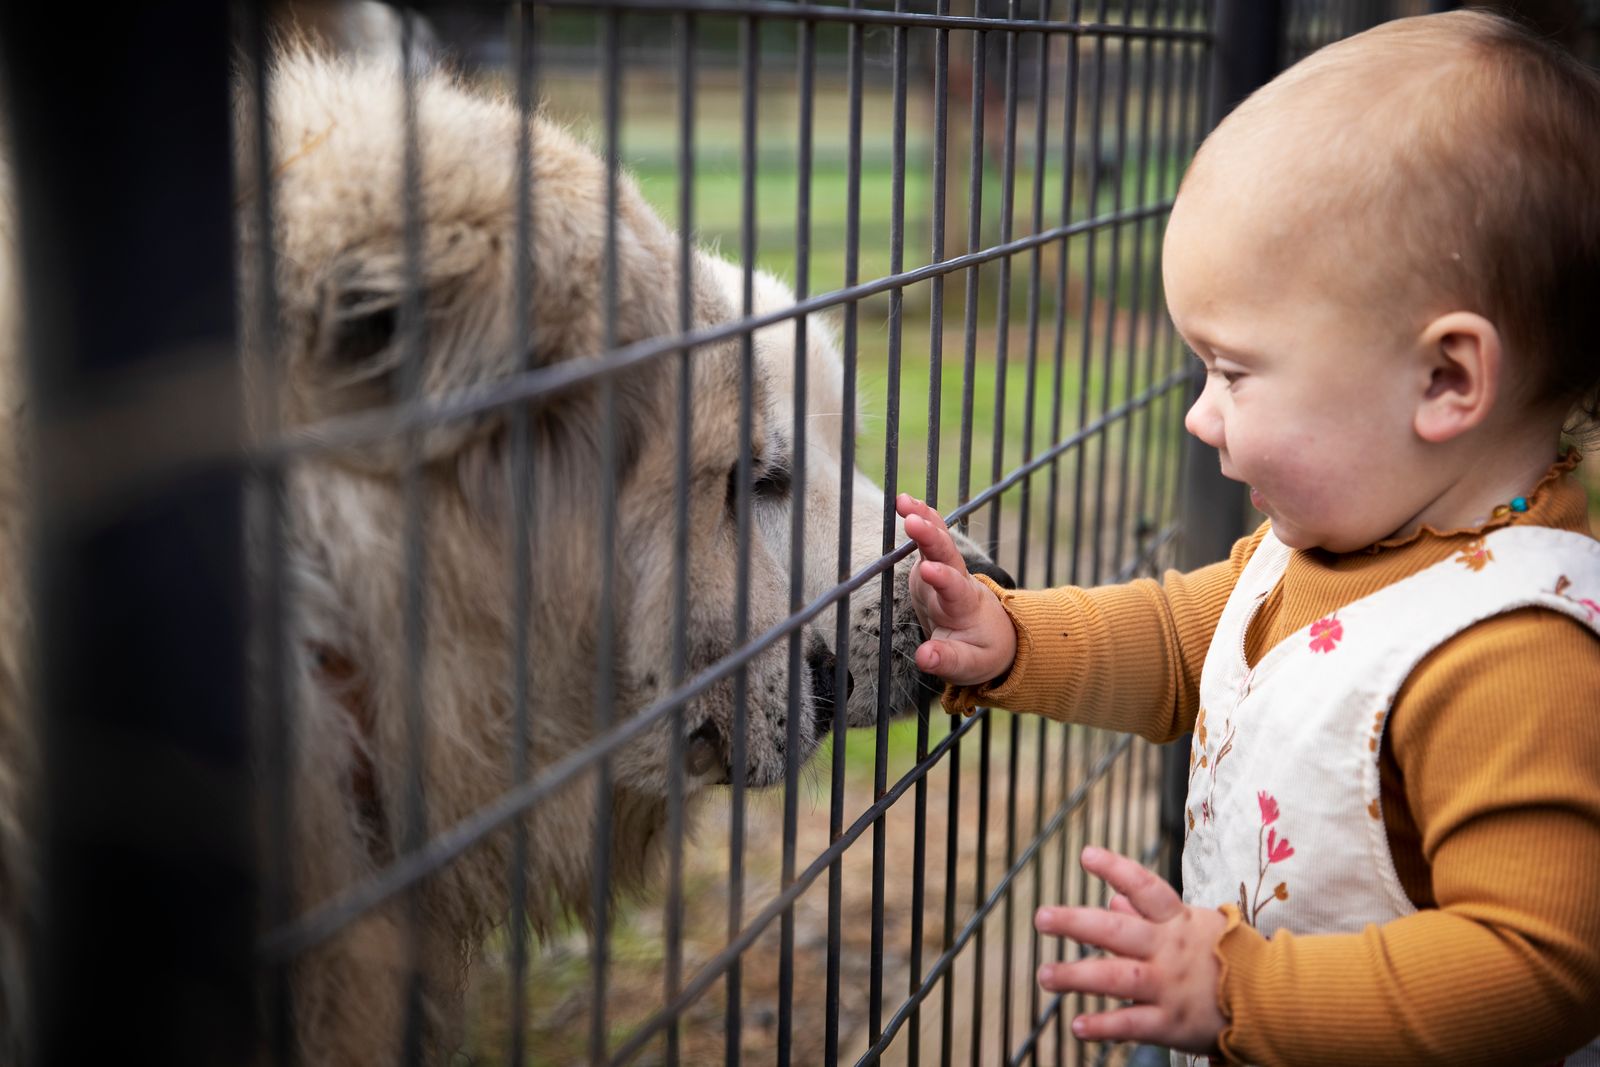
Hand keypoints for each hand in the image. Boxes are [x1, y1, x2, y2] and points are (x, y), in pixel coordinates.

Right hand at [894, 493, 1016, 685]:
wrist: (993, 633)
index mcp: (965, 607)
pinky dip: (920, 518)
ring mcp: (946, 570)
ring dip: (924, 518)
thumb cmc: (979, 650)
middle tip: (912, 521)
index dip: (943, 579)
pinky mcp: (933, 565)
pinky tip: (903, 502)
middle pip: (946, 555)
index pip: (955, 590)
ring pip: (938, 540)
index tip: (928, 570)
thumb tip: (923, 657)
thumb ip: (946, 660)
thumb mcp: (969, 665)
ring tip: (903, 501)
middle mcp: (957, 581)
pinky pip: (928, 538)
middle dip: (931, 537)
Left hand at [1035, 846, 1228, 1054]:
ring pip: (1116, 978)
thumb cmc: (1227, 956)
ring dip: (1077, 977)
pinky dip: (1104, 1026)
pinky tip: (1077, 1025)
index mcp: (1176, 922)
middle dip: (1076, 923)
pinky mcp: (1172, 1023)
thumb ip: (1149, 915)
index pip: (1145, 889)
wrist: (1274, 1000)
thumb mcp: (1193, 925)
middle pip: (1117, 932)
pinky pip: (1132, 1024)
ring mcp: (1168, 987)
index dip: (1116, 870)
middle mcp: (1168, 950)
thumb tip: (1112, 901)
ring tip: (1045, 975)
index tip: (1086, 855)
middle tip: (1042, 917)